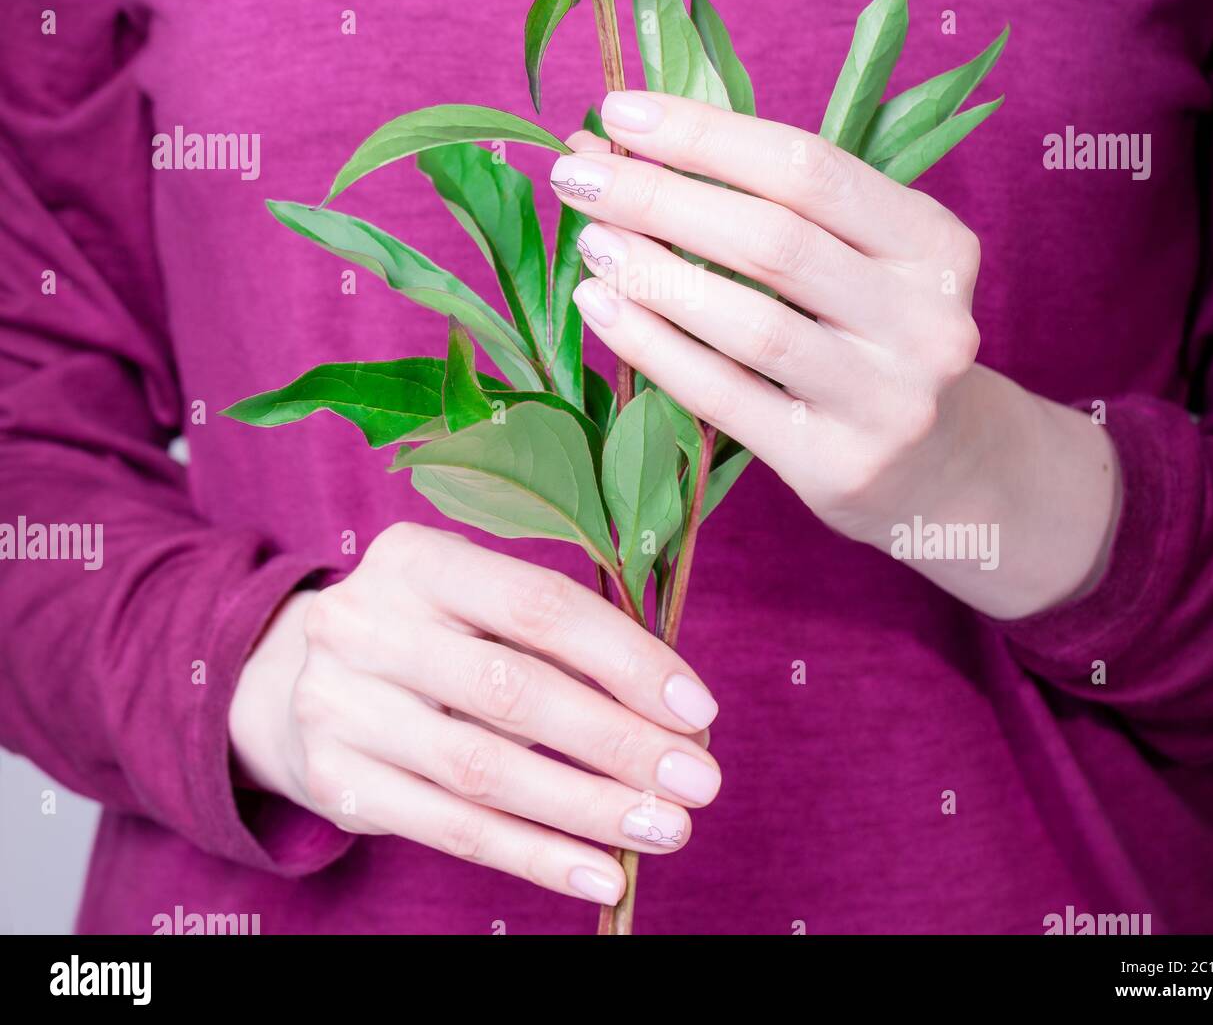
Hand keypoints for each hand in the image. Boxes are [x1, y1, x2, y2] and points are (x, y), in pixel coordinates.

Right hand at [228, 522, 720, 904]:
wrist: (298, 679)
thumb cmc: (433, 631)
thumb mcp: (477, 600)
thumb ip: (561, 634)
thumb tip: (675, 711)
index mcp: (415, 559)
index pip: (538, 606)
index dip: (625, 659)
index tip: (696, 709)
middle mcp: (364, 625)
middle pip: (513, 692)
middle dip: (619, 743)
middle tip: (696, 781)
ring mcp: (339, 705)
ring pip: (486, 771)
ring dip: (588, 807)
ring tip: (665, 829)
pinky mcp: (336, 781)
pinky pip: (453, 830)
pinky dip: (536, 856)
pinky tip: (599, 871)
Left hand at [554, 90, 1118, 619]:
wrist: (940, 468)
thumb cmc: (873, 340)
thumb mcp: (862, 262)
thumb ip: (776, 208)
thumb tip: (628, 143)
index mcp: (935, 244)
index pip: (808, 169)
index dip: (705, 135)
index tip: (620, 109)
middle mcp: (926, 319)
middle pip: (773, 240)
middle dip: (660, 195)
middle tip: (577, 170)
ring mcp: (888, 399)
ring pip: (750, 321)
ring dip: (653, 270)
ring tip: (590, 238)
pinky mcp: (839, 465)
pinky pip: (725, 396)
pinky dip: (652, 346)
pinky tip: (600, 305)